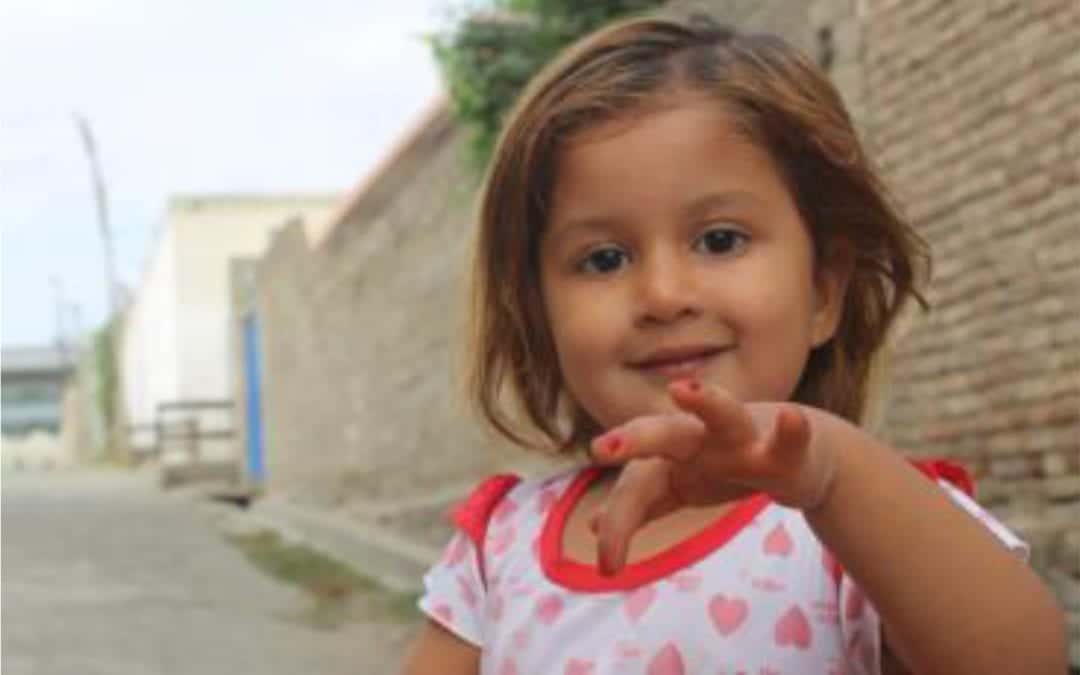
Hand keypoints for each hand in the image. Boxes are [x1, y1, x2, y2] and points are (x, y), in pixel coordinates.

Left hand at [588, 379, 837, 574]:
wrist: (794, 451)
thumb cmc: (724, 467)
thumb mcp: (679, 489)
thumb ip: (641, 505)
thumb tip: (593, 525)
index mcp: (669, 454)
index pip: (636, 487)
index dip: (619, 523)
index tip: (609, 566)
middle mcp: (700, 439)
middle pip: (663, 434)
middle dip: (634, 439)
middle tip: (600, 449)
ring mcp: (742, 440)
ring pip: (721, 416)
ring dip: (705, 402)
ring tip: (681, 389)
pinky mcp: (783, 452)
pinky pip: (788, 442)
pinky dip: (791, 432)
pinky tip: (791, 418)